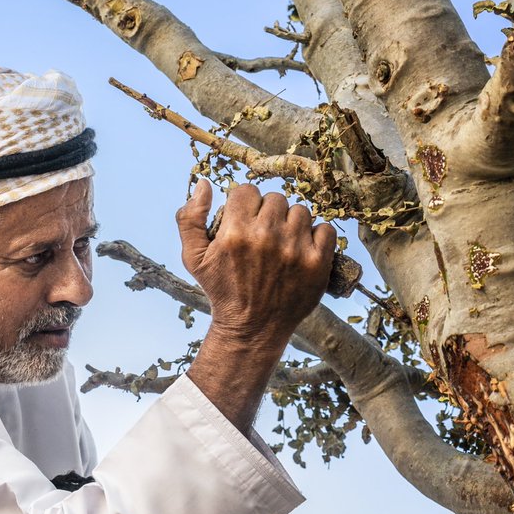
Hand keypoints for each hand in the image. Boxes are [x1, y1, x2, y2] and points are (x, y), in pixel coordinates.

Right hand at [176, 180, 335, 348]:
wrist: (252, 328)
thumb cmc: (222, 290)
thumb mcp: (193, 258)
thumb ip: (189, 218)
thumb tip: (203, 184)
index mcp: (236, 232)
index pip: (247, 191)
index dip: (245, 206)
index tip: (245, 223)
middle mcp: (266, 236)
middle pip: (275, 198)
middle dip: (268, 214)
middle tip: (264, 237)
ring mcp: (295, 249)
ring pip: (300, 211)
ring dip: (292, 224)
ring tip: (283, 244)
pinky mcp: (317, 263)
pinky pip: (325, 229)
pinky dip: (317, 236)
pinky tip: (303, 249)